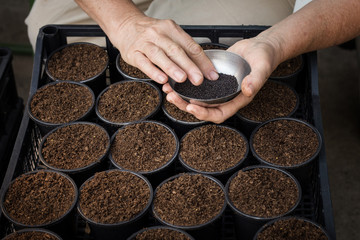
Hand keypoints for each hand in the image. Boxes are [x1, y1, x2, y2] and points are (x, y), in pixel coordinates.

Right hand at [110, 14, 217, 84]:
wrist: (126, 26)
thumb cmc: (151, 34)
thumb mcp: (169, 36)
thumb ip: (185, 51)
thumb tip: (204, 70)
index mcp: (172, 29)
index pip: (190, 46)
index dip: (202, 61)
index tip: (210, 75)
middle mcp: (159, 34)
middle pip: (176, 50)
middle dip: (189, 66)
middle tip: (198, 79)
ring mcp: (145, 43)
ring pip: (159, 55)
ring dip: (172, 68)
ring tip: (182, 79)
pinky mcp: (133, 53)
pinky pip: (144, 63)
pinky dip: (153, 71)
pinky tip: (162, 79)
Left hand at [163, 36, 280, 123]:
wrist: (259, 47)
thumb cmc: (264, 58)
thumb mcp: (262, 68)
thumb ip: (256, 80)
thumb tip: (247, 90)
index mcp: (237, 100)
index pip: (219, 114)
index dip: (204, 113)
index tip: (191, 107)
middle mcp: (225, 97)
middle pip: (203, 109)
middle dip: (186, 105)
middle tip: (172, 97)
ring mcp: (217, 89)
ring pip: (196, 98)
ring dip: (182, 96)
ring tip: (168, 90)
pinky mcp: (211, 79)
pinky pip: (196, 85)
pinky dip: (185, 84)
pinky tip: (174, 78)